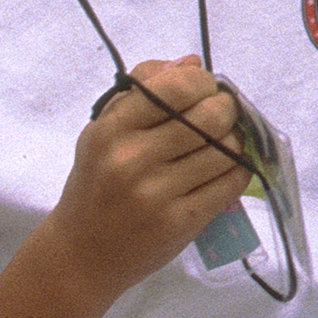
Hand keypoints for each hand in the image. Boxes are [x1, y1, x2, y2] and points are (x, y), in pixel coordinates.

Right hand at [40, 56, 252, 304]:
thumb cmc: (95, 184)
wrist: (81, 254)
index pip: (178, 86)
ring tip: (220, 144)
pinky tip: (222, 169)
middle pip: (212, 116)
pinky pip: (232, 182)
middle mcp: (133, 160)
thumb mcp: (102, 132)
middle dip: (226, 109)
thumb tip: (191, 62)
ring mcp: (158, 194)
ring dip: (234, 141)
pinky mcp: (181, 222)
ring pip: (228, 149)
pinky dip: (236, 170)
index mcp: (111, 131)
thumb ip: (142, 91)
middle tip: (220, 115)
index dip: (203, 82)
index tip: (203, 90)